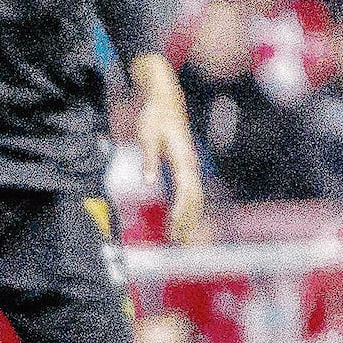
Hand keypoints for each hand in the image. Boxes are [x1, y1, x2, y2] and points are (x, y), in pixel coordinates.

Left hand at [125, 64, 207, 239]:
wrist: (165, 101)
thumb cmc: (154, 117)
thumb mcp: (147, 136)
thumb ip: (149, 160)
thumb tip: (149, 182)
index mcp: (183, 159)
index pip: (186, 192)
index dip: (181, 212)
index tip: (175, 228)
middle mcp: (190, 164)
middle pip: (195, 199)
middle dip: (187, 221)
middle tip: (177, 241)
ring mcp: (190, 166)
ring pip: (195, 197)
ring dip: (189, 217)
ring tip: (180, 237)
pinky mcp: (185, 165)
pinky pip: (190, 191)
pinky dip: (186, 207)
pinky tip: (179, 218)